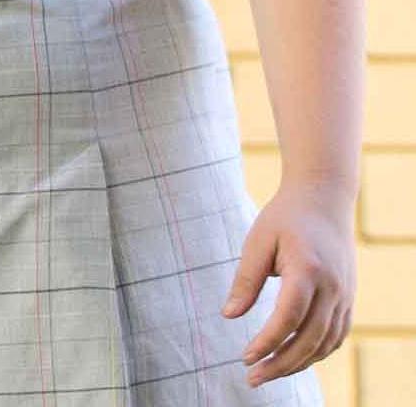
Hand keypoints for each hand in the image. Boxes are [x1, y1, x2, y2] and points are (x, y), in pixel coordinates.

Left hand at [227, 183, 355, 383]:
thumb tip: (229, 315)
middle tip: (252, 378)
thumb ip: (245, 280)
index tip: (245, 357)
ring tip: (267, 372)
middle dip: (281, 363)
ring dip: (298, 363)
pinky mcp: (349, 299)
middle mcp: (333, 288)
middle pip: (309, 338)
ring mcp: (345, 296)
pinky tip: (292, 360)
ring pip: (325, 343)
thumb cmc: (284, 219)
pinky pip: (336, 336)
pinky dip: (316, 352)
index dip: (268, 341)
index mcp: (309, 270)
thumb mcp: (257, 241)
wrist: (324, 201)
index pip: (289, 317)